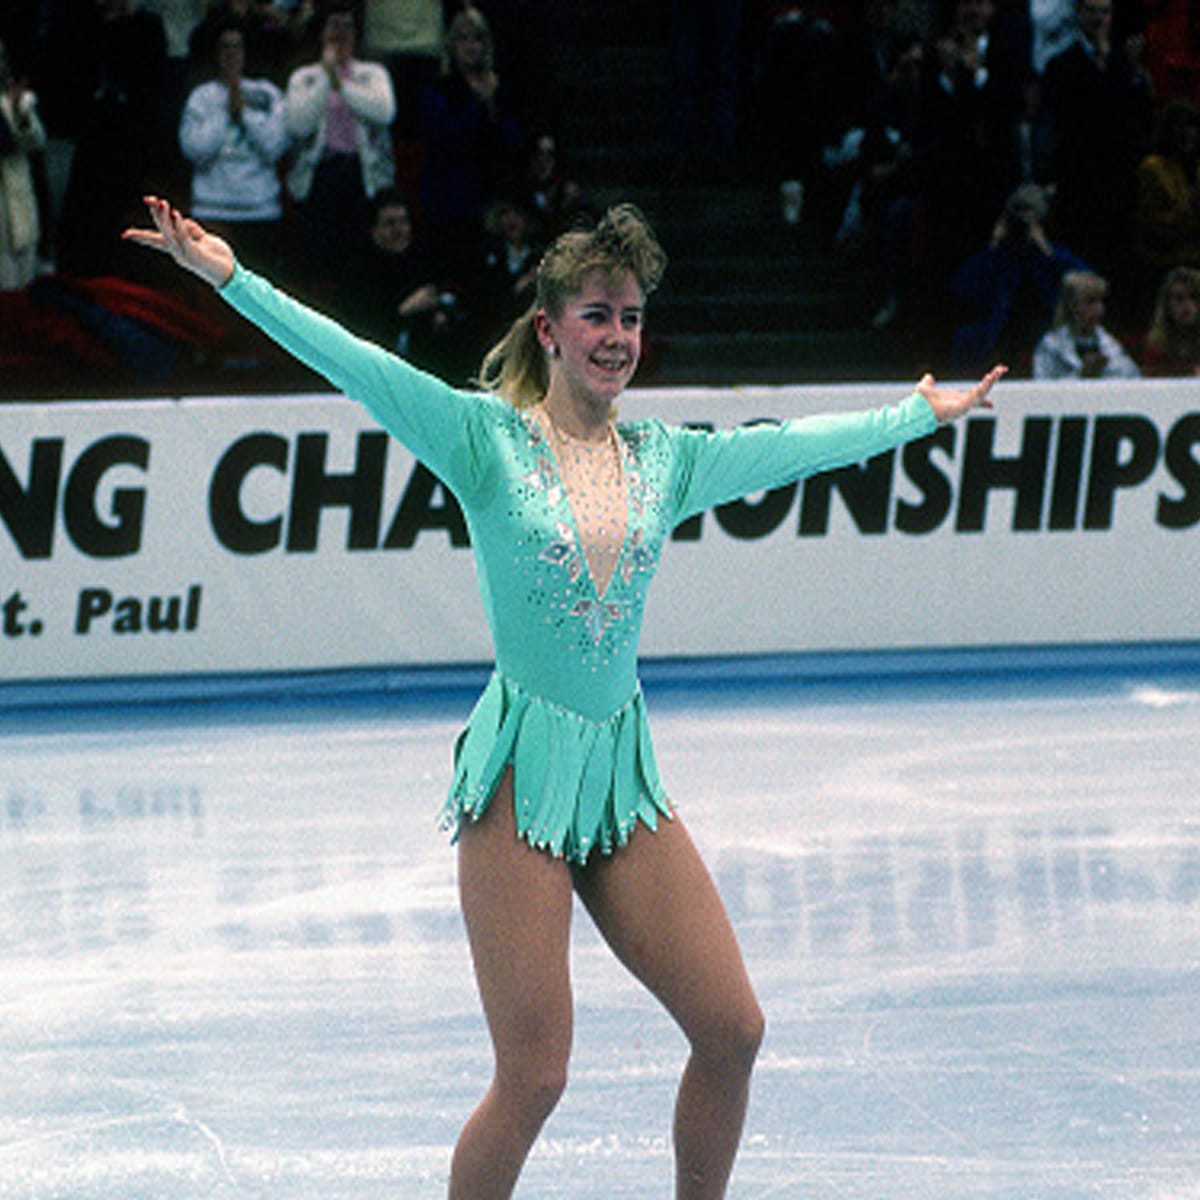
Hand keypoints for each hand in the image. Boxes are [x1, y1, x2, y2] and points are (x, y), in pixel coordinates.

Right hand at [121, 196, 235, 287]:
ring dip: (165, 218)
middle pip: (162, 232)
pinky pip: (184, 238)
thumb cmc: (217, 256)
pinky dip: (179, 225)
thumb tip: (177, 218)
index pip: (156, 240)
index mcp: (177, 248)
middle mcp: (178, 252)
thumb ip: (190, 228)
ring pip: (170, 235)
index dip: (141, 236)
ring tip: (161, 203)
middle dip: (156, 215)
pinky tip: (175, 214)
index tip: (124, 235)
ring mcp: (185, 255)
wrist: (231, 274)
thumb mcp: (202, 237)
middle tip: (149, 199)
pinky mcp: (195, 256)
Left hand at [916, 364, 1005, 422]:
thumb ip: (928, 383)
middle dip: (992, 380)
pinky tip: (989, 378)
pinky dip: (984, 387)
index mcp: (956, 400)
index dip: (984, 396)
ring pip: (981, 393)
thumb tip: (928, 377)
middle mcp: (962, 404)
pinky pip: (976, 397)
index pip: (974, 397)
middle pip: (982, 392)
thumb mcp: (926, 388)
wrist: (915, 410)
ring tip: (998, 371)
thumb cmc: (921, 404)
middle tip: (1002, 369)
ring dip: (990, 382)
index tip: (992, 403)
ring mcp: (963, 407)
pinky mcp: (962, 408)